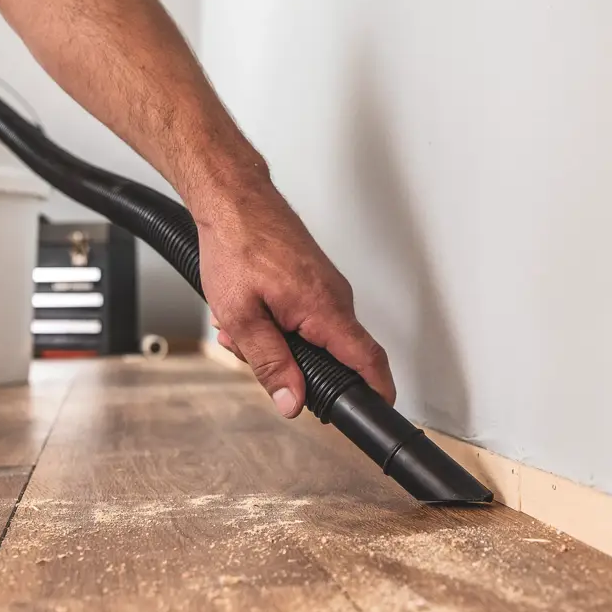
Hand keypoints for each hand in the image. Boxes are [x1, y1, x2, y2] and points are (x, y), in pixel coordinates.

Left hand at [197, 183, 394, 418]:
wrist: (233, 198)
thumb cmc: (237, 243)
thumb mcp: (242, 315)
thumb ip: (269, 363)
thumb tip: (291, 401)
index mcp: (323, 307)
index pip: (367, 359)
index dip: (377, 392)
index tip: (378, 412)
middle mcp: (335, 296)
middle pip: (333, 355)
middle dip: (294, 367)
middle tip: (252, 353)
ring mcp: (326, 286)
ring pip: (314, 336)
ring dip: (278, 341)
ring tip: (240, 325)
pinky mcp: (314, 280)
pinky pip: (306, 316)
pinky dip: (277, 322)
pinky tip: (250, 311)